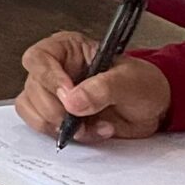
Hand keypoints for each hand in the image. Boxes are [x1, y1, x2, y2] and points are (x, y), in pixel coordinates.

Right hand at [13, 31, 171, 142]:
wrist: (153, 110)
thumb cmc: (143, 85)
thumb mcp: (129, 81)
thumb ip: (102, 88)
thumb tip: (73, 101)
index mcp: (69, 49)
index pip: (39, 58)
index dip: (49, 77)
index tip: (69, 95)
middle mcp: (56, 69)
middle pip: (33, 87)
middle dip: (56, 109)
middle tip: (80, 118)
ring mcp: (53, 93)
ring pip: (31, 108)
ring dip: (58, 124)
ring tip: (88, 126)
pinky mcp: (57, 115)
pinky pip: (42, 125)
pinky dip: (63, 134)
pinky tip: (89, 131)